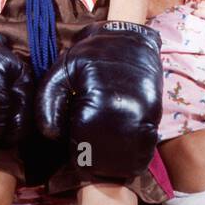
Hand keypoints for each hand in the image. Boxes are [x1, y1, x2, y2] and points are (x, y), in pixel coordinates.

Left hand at [37, 21, 162, 174]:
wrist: (129, 39)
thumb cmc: (91, 56)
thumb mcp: (61, 70)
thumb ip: (48, 103)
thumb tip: (51, 135)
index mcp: (100, 102)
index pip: (82, 149)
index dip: (73, 151)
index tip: (72, 142)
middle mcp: (127, 113)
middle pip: (105, 161)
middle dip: (92, 161)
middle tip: (85, 148)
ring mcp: (146, 118)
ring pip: (127, 162)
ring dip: (112, 164)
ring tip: (101, 151)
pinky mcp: (156, 119)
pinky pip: (145, 153)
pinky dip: (131, 159)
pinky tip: (119, 149)